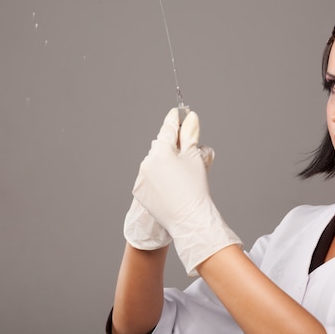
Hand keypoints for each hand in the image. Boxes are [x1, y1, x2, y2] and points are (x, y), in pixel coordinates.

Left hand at [132, 107, 241, 275]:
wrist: (188, 220)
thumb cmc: (195, 189)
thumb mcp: (195, 158)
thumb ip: (190, 135)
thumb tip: (191, 117)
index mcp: (162, 151)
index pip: (168, 128)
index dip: (175, 120)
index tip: (177, 113)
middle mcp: (147, 161)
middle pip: (160, 146)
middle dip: (171, 145)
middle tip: (185, 149)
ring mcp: (141, 177)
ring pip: (154, 162)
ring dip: (164, 162)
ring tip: (179, 174)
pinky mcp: (139, 190)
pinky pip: (148, 177)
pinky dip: (157, 177)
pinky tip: (170, 185)